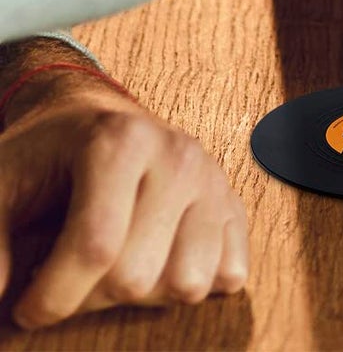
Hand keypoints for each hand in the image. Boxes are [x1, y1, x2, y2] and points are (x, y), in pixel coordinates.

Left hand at [0, 72, 246, 328]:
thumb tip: (2, 296)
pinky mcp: (233, 202)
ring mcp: (212, 179)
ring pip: (188, 282)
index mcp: (121, 140)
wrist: (94, 120)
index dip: (50, 298)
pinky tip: (155, 263)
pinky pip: (229, 274)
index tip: (25, 307)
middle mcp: (177, 154)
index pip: (94, 247)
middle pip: (136, 275)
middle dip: (87, 298)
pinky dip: (189, 284)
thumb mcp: (2, 188)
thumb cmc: (45, 159)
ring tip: (112, 268)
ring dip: (141, 296)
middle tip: (67, 277)